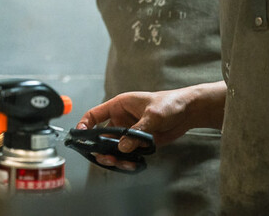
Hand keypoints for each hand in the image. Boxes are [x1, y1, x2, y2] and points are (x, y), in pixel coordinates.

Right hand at [75, 82, 225, 171]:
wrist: (189, 111)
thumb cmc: (170, 103)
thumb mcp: (153, 115)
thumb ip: (137, 131)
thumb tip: (122, 147)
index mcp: (118, 106)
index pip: (94, 115)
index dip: (84, 124)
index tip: (80, 136)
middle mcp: (120, 120)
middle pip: (101, 136)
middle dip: (100, 147)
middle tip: (103, 157)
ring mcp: (129, 132)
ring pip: (114, 148)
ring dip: (113, 157)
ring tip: (118, 163)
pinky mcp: (139, 142)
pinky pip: (128, 154)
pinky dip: (127, 161)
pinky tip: (132, 164)